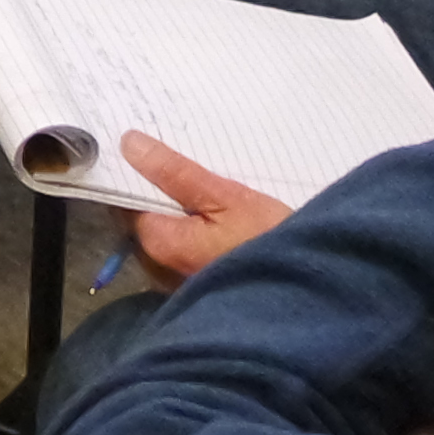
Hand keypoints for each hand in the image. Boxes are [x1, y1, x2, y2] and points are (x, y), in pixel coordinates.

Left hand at [122, 137, 296, 282]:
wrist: (310, 291)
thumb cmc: (268, 241)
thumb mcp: (226, 197)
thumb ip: (175, 172)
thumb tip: (129, 143)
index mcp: (159, 242)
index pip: (124, 203)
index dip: (131, 176)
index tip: (142, 148)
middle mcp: (160, 267)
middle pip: (144, 220)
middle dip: (155, 193)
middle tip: (176, 161)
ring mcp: (179, 282)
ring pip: (165, 234)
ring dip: (175, 212)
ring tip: (196, 184)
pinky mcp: (200, 287)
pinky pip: (183, 250)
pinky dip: (190, 230)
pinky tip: (211, 214)